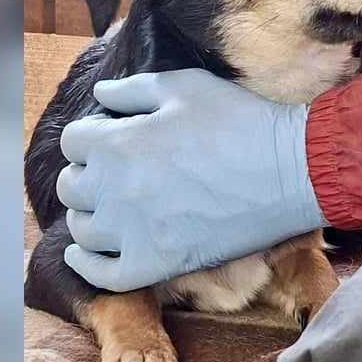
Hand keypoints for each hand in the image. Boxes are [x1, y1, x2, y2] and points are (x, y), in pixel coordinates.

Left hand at [57, 68, 327, 291]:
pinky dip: (87, 266)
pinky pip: (104, 275)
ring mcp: (134, 232)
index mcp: (118, 142)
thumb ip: (133, 89)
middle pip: (71, 186)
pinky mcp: (157, 264)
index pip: (73, 141)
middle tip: (110, 171)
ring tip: (106, 207)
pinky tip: (83, 254)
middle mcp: (116, 189)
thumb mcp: (186, 86)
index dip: (90, 136)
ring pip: (82, 230)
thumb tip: (99, 96)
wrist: (291, 170)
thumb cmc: (241, 121)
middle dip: (86, 174)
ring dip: (88, 214)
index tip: (109, 138)